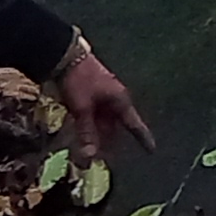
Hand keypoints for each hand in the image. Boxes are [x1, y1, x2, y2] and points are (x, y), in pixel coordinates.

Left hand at [57, 47, 151, 162]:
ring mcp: (102, 99)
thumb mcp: (83, 108)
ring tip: (86, 151)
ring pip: (103, 124)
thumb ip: (87, 132)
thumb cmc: (79, 79)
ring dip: (96, 137)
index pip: (135, 124)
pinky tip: (80, 137)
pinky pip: (93, 118)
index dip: (143, 138)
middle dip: (108, 144)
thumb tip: (90, 155)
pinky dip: (88, 128)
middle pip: (115, 128)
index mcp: (120, 100)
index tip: (152, 150)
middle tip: (98, 159)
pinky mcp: (90, 98)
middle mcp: (114, 101)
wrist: (63, 56)